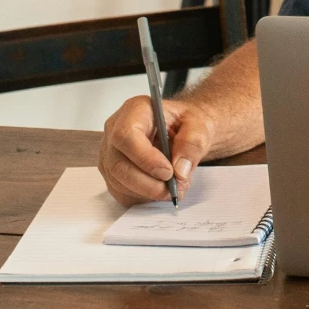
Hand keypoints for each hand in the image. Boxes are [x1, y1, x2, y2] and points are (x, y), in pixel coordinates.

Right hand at [98, 95, 218, 205]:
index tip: (169, 172)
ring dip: (147, 192)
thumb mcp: (198, 125)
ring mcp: (109, 152)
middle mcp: (114, 130)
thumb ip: (192, 143)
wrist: (181, 129)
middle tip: (174, 189)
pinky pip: (121, 192)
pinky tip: (160, 189)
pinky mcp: (111, 172)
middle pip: (118, 164)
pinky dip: (142, 197)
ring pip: (118, 182)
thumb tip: (180, 170)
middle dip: (148, 184)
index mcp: (134, 110)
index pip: (126, 136)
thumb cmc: (184, 123)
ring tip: (174, 188)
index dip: (145, 159)